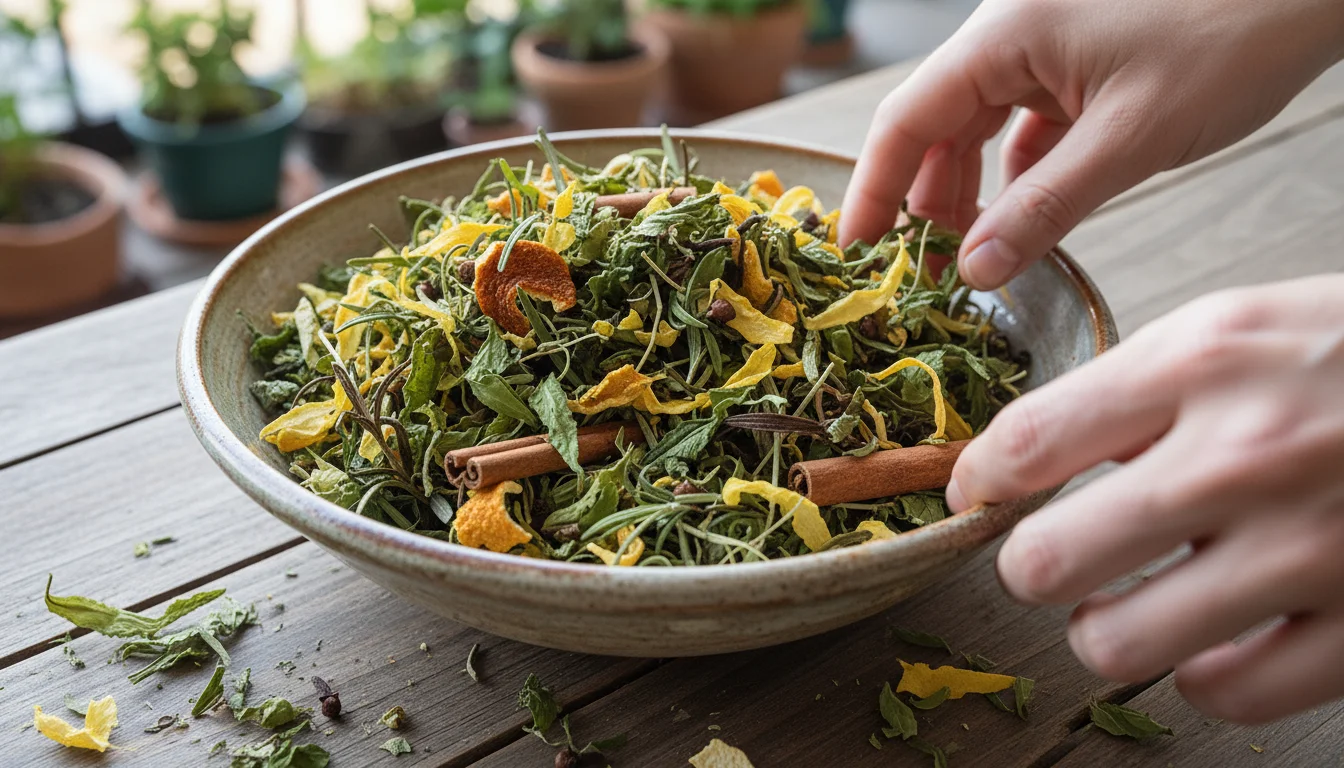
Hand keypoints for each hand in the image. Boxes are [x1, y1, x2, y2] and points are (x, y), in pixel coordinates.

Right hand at [840, 0, 1343, 288]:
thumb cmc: (1232, 33)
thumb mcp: (1130, 140)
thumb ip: (1044, 209)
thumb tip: (974, 271)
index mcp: (1003, 36)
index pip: (906, 120)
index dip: (873, 190)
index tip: (855, 253)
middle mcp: (1010, 33)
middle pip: (936, 124)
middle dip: (925, 199)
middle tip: (924, 270)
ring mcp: (1044, 42)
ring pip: (978, 124)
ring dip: (971, 187)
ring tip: (973, 250)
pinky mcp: (1078, 57)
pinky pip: (1026, 119)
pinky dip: (1020, 169)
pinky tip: (1028, 212)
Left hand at [946, 275, 1343, 722]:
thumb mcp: (1247, 322)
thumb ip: (1141, 385)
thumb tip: (1031, 454)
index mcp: (1205, 362)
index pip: (1027, 442)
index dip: (977, 481)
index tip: (976, 495)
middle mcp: (1244, 457)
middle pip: (1047, 561)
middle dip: (1034, 564)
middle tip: (1057, 555)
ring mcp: (1309, 549)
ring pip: (1117, 642)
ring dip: (1105, 628)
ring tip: (1128, 601)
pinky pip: (1224, 692)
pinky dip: (1203, 671)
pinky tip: (1217, 636)